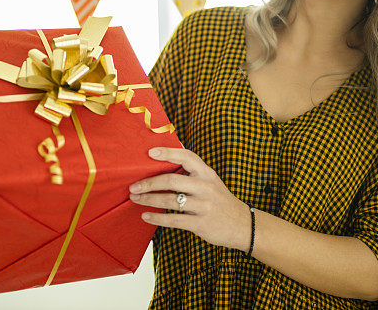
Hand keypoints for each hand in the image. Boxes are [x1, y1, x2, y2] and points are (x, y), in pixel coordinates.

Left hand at [128, 148, 251, 251]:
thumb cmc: (220, 201)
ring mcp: (204, 206)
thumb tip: (169, 156)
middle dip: (149, 183)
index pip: (187, 157)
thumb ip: (193, 172)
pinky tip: (146, 216)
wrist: (243, 225)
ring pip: (171, 200)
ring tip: (135, 199)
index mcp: (207, 173)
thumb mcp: (211, 182)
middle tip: (134, 186)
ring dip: (149, 199)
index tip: (150, 152)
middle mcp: (206, 187)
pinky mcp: (201, 223)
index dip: (168, 152)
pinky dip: (157, 218)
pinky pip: (174, 220)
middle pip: (172, 180)